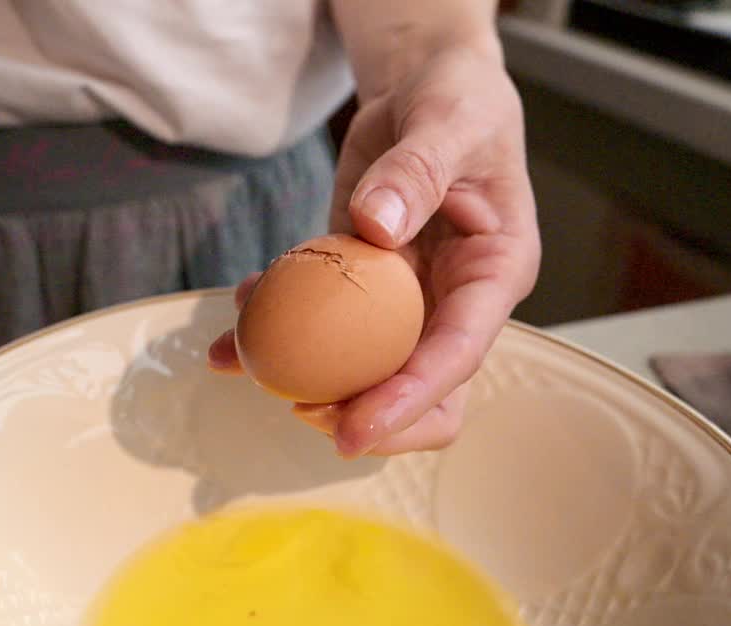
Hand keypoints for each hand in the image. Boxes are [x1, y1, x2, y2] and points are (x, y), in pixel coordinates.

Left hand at [209, 45, 539, 457]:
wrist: (423, 89)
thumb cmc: (457, 99)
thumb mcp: (447, 120)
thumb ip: (416, 172)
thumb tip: (376, 227)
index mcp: (495, 272)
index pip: (459, 353)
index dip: (409, 399)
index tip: (353, 430)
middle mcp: (454, 299)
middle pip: (425, 391)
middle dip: (367, 414)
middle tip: (300, 408)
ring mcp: (406, 298)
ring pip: (367, 369)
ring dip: (309, 379)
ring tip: (247, 361)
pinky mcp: (360, 284)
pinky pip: (320, 322)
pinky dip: (275, 324)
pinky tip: (235, 314)